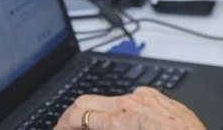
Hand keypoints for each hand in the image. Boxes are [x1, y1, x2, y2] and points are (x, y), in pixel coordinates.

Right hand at [54, 87, 205, 129]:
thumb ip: (103, 128)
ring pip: (109, 100)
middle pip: (88, 100)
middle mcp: (133, 101)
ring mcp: (147, 96)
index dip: (62, 124)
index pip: (78, 114)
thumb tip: (87, 126)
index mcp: (121, 119)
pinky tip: (119, 125)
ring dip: (97, 114)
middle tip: (66, 129)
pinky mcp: (159, 96)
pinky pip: (131, 100)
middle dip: (72, 116)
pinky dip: (119, 112)